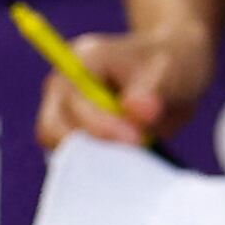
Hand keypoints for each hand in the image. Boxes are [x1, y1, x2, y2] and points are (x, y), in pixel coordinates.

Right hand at [36, 18, 211, 153]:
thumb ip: (155, 92)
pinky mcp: (70, 129)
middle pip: (51, 127)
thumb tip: (137, 111)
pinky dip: (94, 163)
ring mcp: (60, 107)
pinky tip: (125, 159)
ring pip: (57, 145)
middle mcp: (62, 84)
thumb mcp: (173, 72)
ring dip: (91, 156)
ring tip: (132, 152)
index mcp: (84, 61)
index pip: (75, 101)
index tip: (136, 138)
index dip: (101, 125)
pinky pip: (71, 155)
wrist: (171, 69)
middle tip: (133, 150)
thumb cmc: (171, 65)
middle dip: (89, 147)